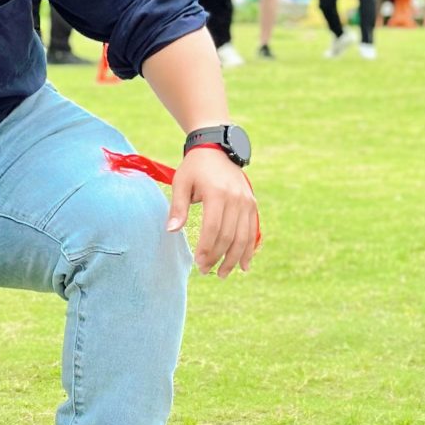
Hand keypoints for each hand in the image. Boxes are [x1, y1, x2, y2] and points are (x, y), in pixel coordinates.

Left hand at [166, 146, 257, 277]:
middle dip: (218, 257)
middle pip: (229, 236)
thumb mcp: (181, 183)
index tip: (198, 263)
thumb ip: (177, 207)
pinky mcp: (252, 204)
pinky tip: (243, 265)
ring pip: (243, 236)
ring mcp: (246, 201)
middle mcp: (236, 199)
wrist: (217, 149)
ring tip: (223, 274)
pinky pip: (252, 230)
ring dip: (234, 258)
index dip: (207, 248)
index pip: (214, 228)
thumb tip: (171, 230)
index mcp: (217, 194)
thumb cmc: (194, 168)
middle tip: (205, 272)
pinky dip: (249, 249)